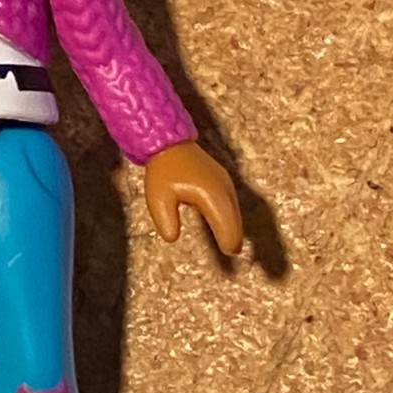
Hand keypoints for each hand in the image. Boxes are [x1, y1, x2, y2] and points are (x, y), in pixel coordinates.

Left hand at [143, 139, 242, 253]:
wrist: (168, 140)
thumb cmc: (162, 170)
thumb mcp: (158, 198)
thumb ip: (166, 221)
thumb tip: (173, 238)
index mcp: (211, 194)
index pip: (225, 223)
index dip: (228, 239)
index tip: (228, 252)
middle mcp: (223, 187)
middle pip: (235, 217)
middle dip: (235, 236)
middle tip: (233, 252)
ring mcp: (224, 180)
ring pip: (235, 208)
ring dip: (234, 225)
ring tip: (232, 245)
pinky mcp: (221, 177)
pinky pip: (230, 201)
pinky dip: (231, 214)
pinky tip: (227, 223)